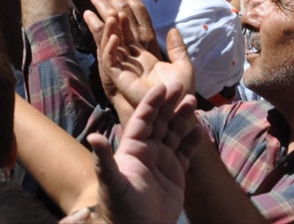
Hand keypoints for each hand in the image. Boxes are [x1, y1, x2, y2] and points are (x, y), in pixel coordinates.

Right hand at [84, 0, 193, 122]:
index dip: (127, 4)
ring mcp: (124, 66)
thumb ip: (177, 48)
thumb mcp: (184, 67)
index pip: (133, 22)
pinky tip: (112, 33)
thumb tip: (172, 29)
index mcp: (146, 52)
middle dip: (108, 5)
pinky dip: (110, 46)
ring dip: (105, 22)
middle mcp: (132, 56)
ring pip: (110, 39)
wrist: (176, 115)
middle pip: (118, 26)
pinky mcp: (119, 80)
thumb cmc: (180, 95)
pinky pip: (110, 60)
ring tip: (102, 6)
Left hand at [86, 79, 201, 223]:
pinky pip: (185, 152)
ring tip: (193, 101)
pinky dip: (192, 141)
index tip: (161, 87)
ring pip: (174, 133)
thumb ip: (105, 160)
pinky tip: (200, 129)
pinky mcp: (175, 174)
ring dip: (183, 118)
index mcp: (132, 148)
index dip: (152, 103)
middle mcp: (147, 150)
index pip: (143, 119)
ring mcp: (162, 161)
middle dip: (169, 104)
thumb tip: (93, 137)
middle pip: (160, 121)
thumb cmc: (120, 207)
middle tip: (181, 85)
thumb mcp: (112, 183)